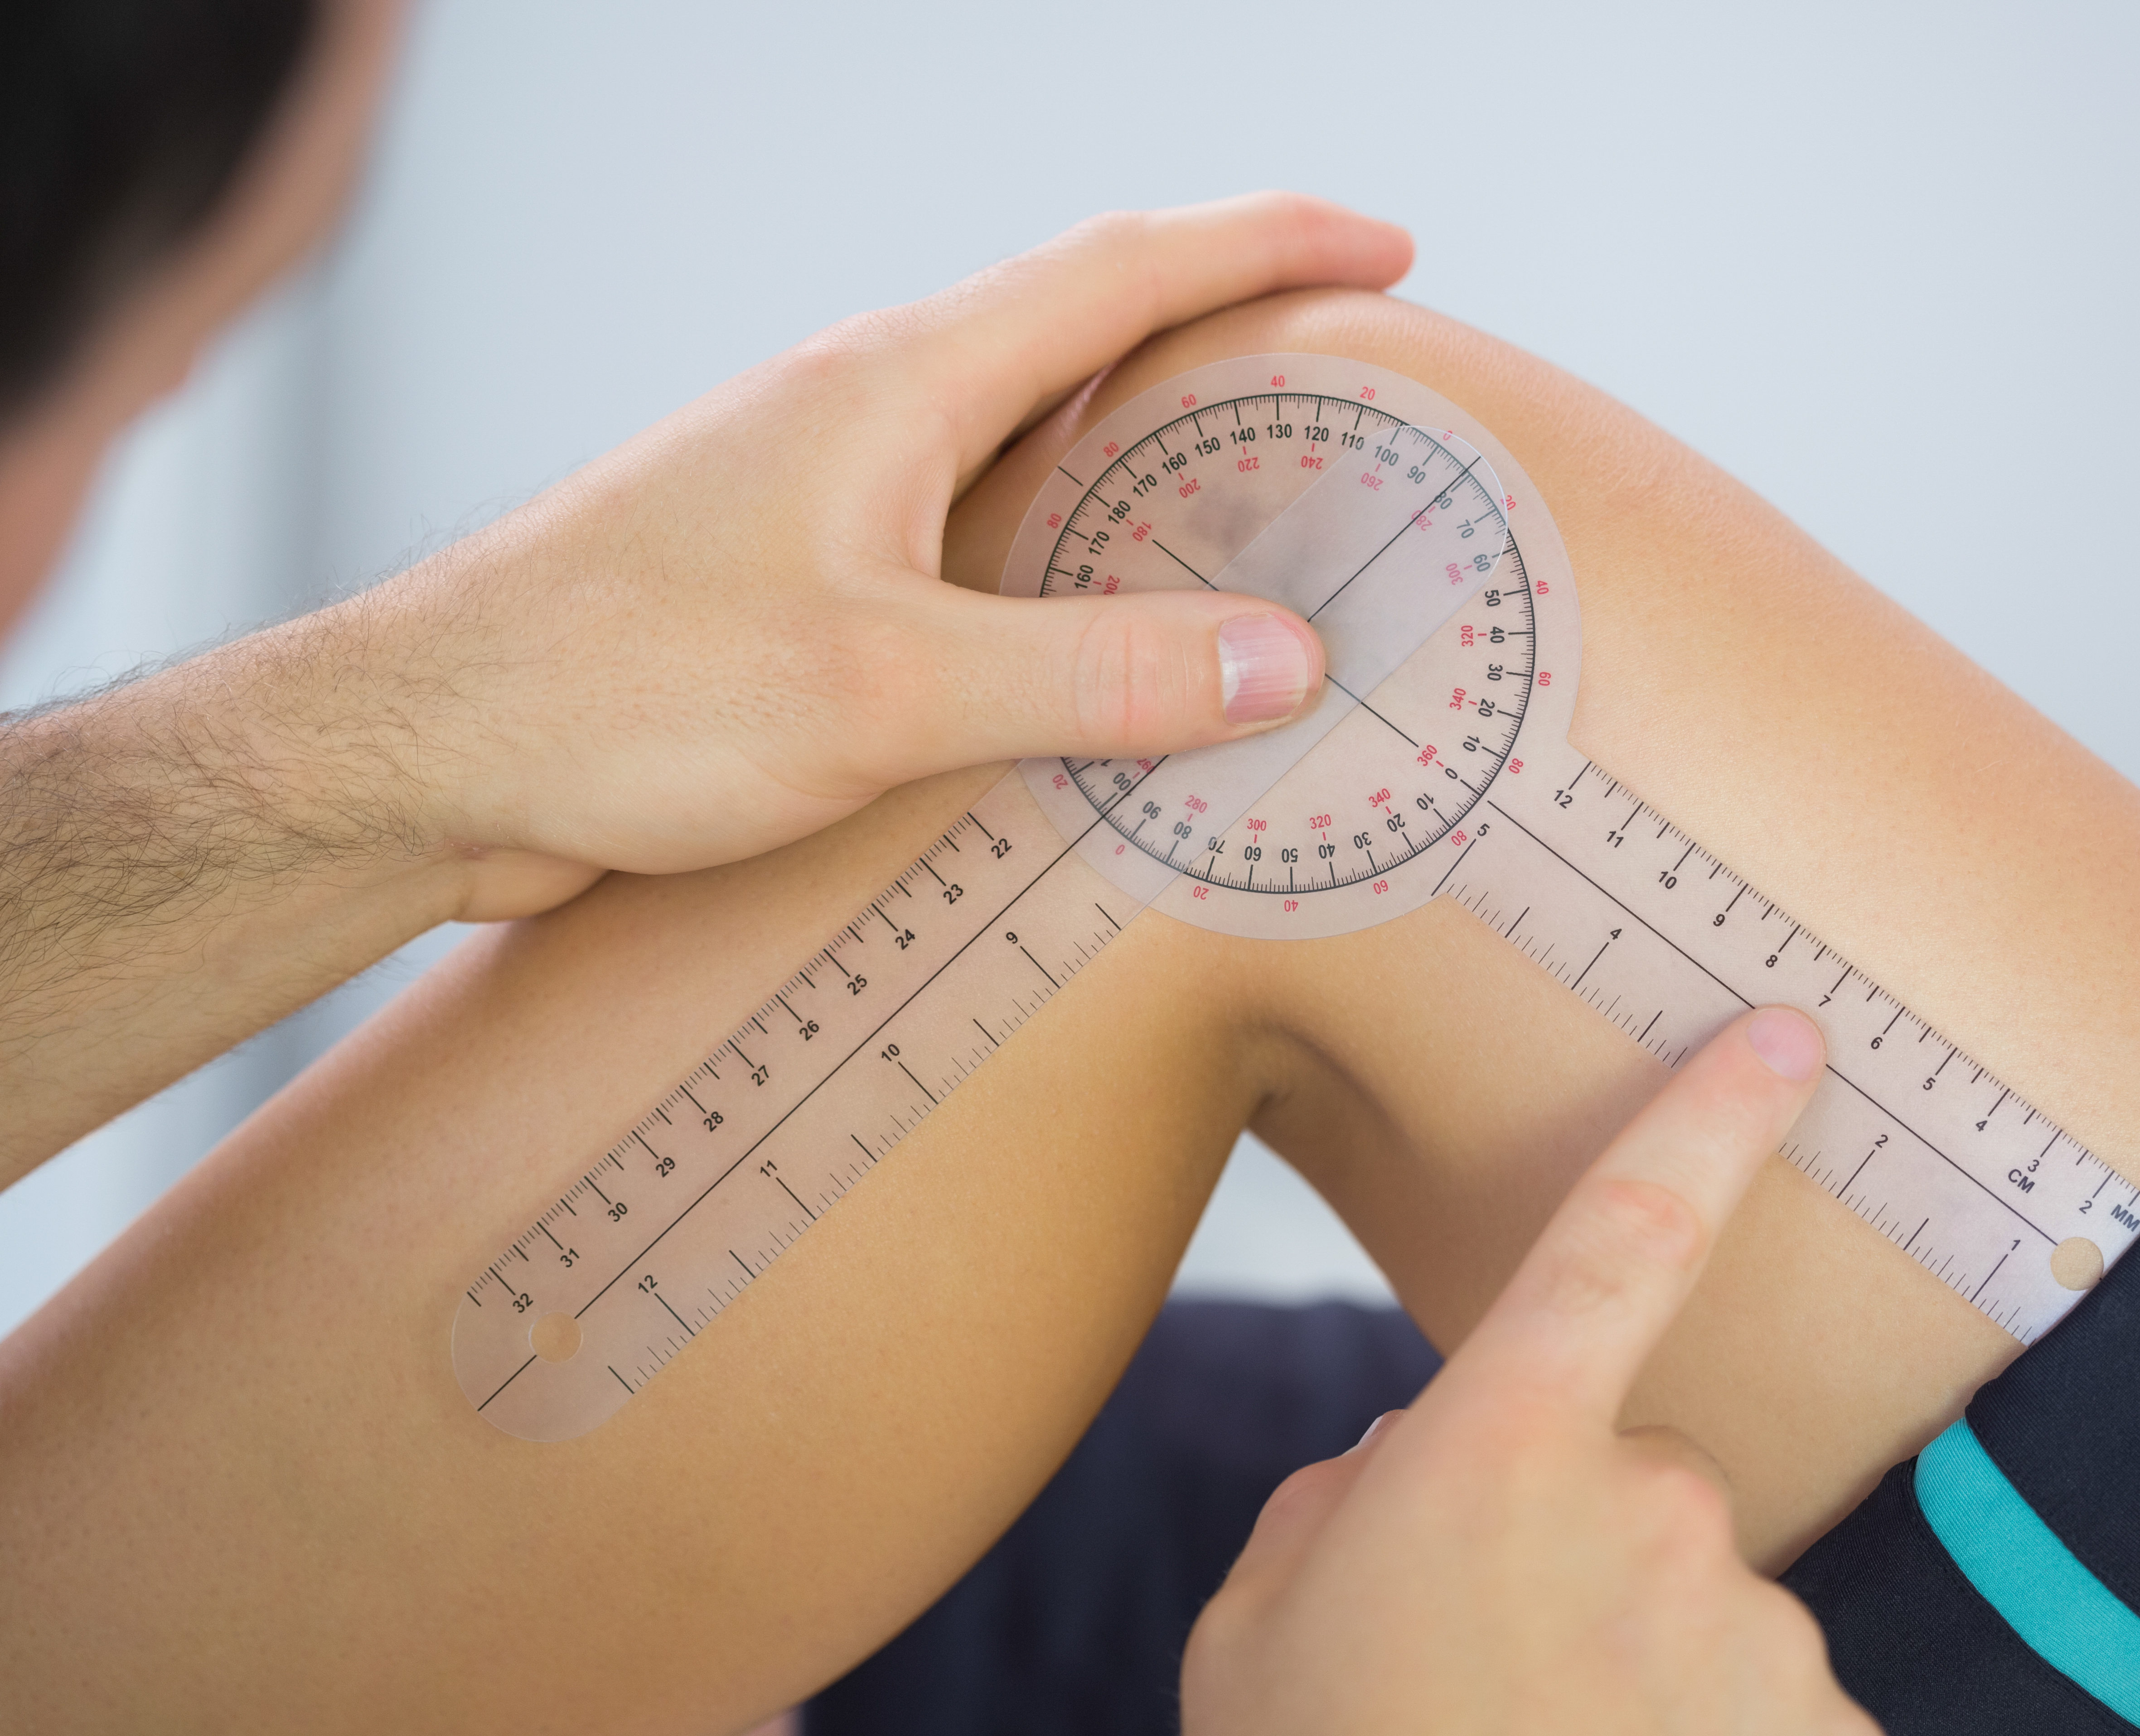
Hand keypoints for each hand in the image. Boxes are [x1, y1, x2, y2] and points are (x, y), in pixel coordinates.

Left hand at [326, 193, 1409, 916]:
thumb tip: (1278, 661)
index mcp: (896, 385)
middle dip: (1220, 334)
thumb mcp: (887, 693)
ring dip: (1133, 446)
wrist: (425, 753)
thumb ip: (1090, 674)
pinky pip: (962, 528)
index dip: (1264, 244)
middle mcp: (862, 409)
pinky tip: (1083, 626)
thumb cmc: (621, 696)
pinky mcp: (790, 574)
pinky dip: (1055, 549)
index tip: (1380, 249)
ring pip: (1018, 432)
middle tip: (1335, 384)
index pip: (1120, 269)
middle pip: (1077, 328)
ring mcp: (822, 486)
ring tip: (1240, 504)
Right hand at [1181, 1007, 1881, 1735]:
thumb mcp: (1260, 1629)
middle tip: (1483, 1674)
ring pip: (1699, 1606)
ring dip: (1632, 1669)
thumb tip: (1416, 1458)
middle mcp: (1653, 1519)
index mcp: (1498, 1458)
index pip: (1624, 1237)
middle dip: (1575, 1549)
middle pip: (1636, 1480)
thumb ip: (1345, 1501)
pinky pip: (1760, 1708)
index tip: (1789, 1036)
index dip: (1711, 1121)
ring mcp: (1753, 1639)